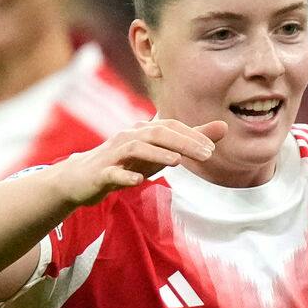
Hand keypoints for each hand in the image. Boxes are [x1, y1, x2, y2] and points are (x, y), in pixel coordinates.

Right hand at [54, 118, 226, 205]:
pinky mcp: (101, 173)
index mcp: (144, 131)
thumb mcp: (160, 152)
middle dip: (182, 142)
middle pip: (157, 133)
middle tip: (206, 155)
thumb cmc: (127, 163)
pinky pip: (113, 173)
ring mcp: (114, 154)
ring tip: (177, 162)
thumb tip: (224, 127)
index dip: (192, 135)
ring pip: (136, 148)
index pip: (171, 126)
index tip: (212, 149)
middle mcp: (129, 137)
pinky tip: (139, 181)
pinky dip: (126, 176)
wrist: (83, 178)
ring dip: (157, 154)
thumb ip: (190, 140)